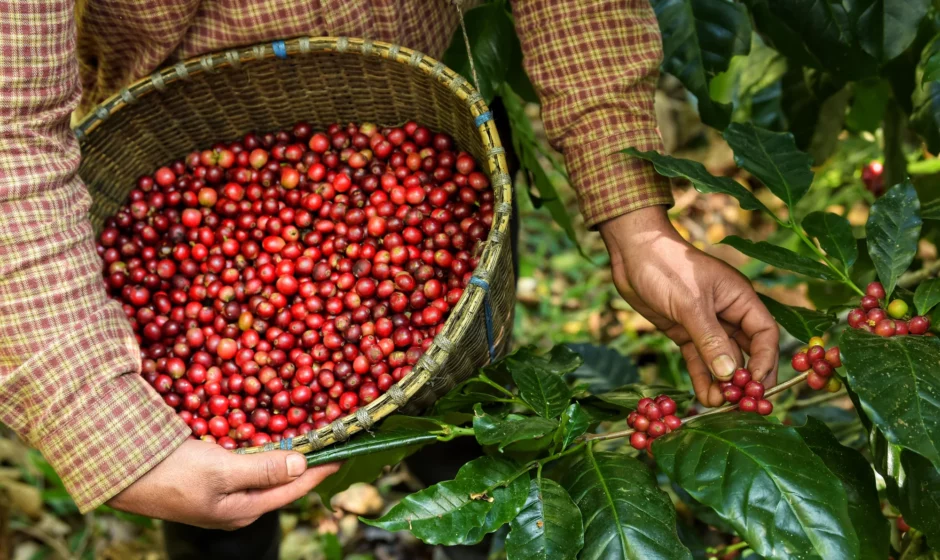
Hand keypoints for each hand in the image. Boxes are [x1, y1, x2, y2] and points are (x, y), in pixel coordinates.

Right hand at [107, 439, 339, 529]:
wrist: (119, 472)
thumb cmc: (171, 474)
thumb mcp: (221, 471)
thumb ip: (263, 469)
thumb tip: (302, 464)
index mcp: (244, 510)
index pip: (294, 489)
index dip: (320, 470)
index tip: (344, 452)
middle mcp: (238, 506)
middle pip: (282, 483)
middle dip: (307, 463)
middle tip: (330, 441)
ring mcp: (223, 493)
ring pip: (265, 472)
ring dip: (286, 455)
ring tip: (309, 437)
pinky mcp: (209, 478)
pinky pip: (246, 464)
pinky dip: (262, 450)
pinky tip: (269, 437)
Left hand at [599, 206, 778, 406]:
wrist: (632, 253)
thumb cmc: (667, 266)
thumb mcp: (690, 303)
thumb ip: (711, 339)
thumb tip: (731, 374)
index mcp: (740, 298)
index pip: (764, 334)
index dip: (765, 361)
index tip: (756, 386)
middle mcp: (728, 313)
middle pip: (747, 351)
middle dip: (746, 378)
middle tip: (744, 404)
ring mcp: (706, 324)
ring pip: (722, 360)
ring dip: (722, 383)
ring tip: (720, 406)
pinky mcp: (685, 332)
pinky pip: (699, 360)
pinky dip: (702, 378)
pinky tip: (704, 397)